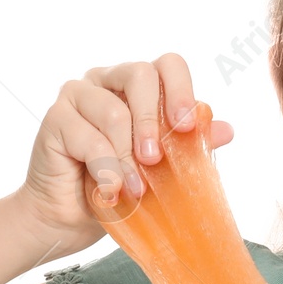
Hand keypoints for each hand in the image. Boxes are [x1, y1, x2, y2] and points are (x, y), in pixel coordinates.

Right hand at [18, 53, 236, 242]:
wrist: (70, 218)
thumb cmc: (118, 187)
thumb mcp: (162, 170)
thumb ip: (190, 146)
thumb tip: (227, 130)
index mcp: (137, 86)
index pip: (167, 65)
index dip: (181, 89)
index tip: (186, 126)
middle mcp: (107, 81)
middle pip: (139, 74)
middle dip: (152, 120)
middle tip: (154, 160)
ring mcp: (77, 94)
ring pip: (113, 111)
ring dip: (127, 158)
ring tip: (135, 190)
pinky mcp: (55, 117)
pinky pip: (88, 137)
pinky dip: (105, 170)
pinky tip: (110, 191)